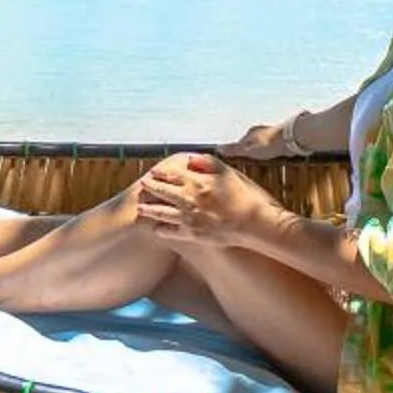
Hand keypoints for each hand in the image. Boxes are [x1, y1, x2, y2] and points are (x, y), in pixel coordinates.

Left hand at [135, 152, 282, 246]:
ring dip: (149, 210)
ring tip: (140, 209)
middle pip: (161, 192)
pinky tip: (156, 229)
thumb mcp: (227, 173)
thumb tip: (190, 159)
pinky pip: (171, 232)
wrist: (252, 222)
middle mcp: (188, 199)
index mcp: (196, 182)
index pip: (171, 175)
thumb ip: (207, 163)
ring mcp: (188, 218)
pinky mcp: (192, 234)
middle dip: (149, 188)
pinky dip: (161, 230)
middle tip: (141, 186)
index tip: (152, 172)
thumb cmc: (243, 196)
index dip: (159, 173)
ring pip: (161, 213)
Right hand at [219, 121, 301, 161]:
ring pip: (265, 143)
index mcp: (251, 133)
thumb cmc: (269, 144)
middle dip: (252, 150)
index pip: (241, 142)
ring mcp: (273, 134)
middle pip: (253, 142)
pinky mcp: (284, 138)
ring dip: (263, 150)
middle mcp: (261, 131)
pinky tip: (275, 156)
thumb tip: (217, 149)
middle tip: (250, 160)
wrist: (292, 139)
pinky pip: (275, 146)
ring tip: (263, 160)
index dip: (239, 151)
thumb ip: (234, 150)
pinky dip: (273, 151)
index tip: (237, 158)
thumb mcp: (248, 149)